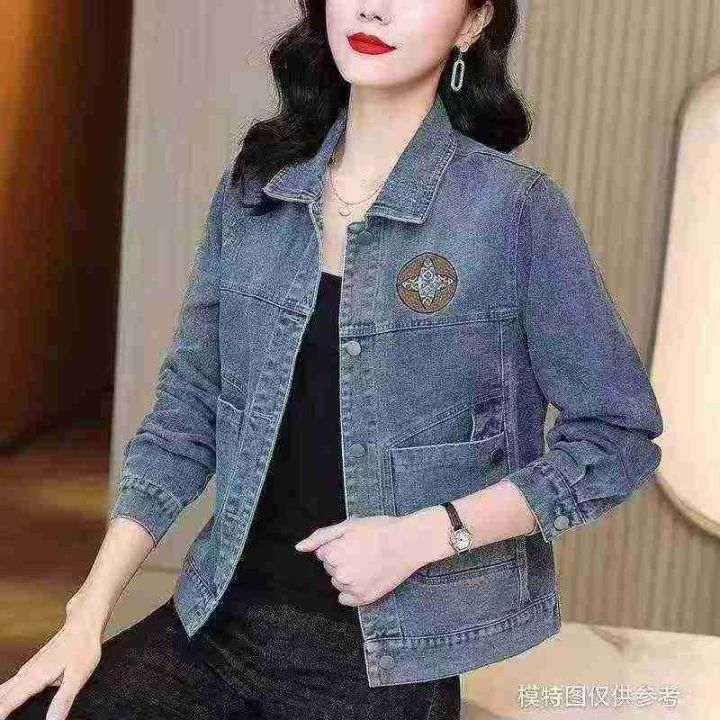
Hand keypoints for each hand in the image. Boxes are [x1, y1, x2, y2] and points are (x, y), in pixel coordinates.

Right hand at [0, 601, 102, 719]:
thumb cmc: (82, 647)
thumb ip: (63, 699)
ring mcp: (28, 668)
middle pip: (2, 695)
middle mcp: (27, 672)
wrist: (83, 625)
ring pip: (4, 689)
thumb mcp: (78, 676)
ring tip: (0, 713)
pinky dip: (4, 695)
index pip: (8, 701)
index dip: (0, 714)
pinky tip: (6, 701)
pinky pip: (12, 684)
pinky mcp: (32, 667)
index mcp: (35, 677)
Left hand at [294, 511, 442, 605]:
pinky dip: (352, 591)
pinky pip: (346, 598)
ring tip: (368, 562)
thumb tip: (299, 548)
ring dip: (347, 574)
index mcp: (332, 555)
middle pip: (330, 568)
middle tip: (363, 550)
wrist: (408, 542)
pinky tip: (367, 578)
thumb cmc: (378, 529)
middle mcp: (339, 574)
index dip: (339, 545)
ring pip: (338, 582)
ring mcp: (352, 588)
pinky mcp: (364, 599)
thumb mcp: (347, 525)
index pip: (323, 554)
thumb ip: (320, 537)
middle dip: (342, 559)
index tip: (355, 541)